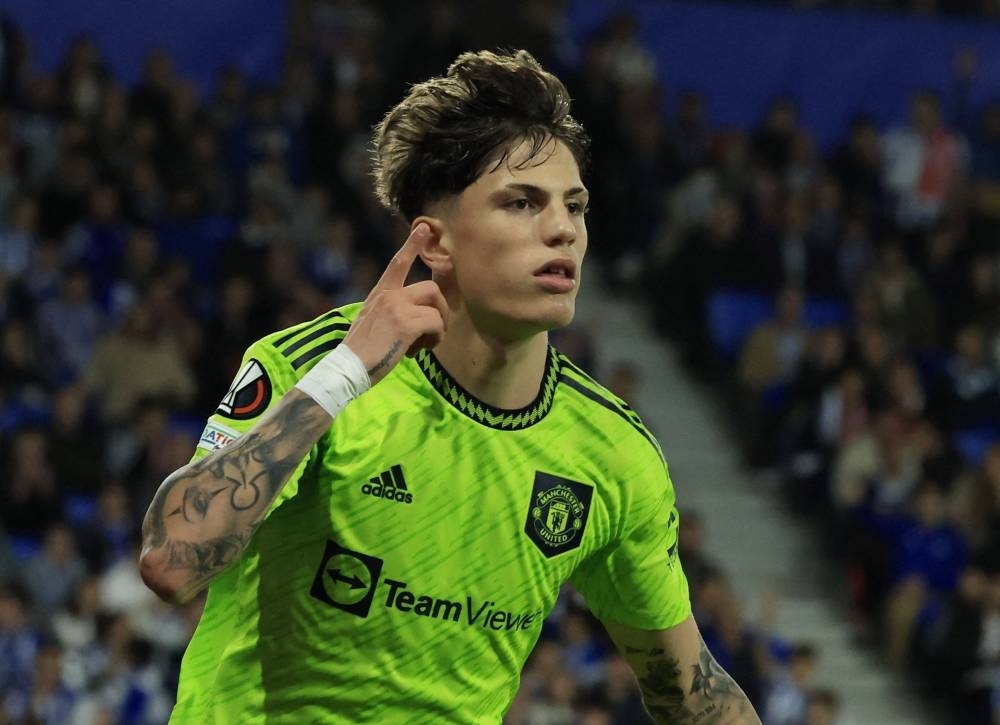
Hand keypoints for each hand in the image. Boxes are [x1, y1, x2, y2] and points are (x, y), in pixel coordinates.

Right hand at [343, 223, 448, 385]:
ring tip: (422, 345)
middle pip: (431, 288)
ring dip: (438, 328)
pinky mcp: (406, 324)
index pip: (397, 262)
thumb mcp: (370, 322)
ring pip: (436, 308)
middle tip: (432, 332)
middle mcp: (389, 296)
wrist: (346, 368)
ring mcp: (397, 308)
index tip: (425, 227)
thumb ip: (390, 312)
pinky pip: (436, 325)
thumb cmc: (359, 353)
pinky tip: (417, 352)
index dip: (413, 244)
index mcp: (379, 294)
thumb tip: (414, 319)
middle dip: (439, 310)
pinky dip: (434, 340)